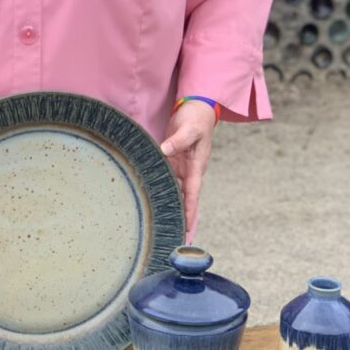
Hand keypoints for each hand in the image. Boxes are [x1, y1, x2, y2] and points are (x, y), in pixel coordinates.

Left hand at [160, 101, 217, 242]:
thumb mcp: (189, 129)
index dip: (189, 212)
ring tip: (163, 228)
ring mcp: (180, 169)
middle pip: (185, 201)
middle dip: (182, 219)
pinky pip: (166, 180)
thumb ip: (178, 141)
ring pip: (174, 193)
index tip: (187, 230)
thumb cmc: (196, 119)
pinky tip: (153, 202)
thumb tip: (165, 151)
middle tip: (174, 240)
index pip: (192, 195)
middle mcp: (189, 173)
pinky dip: (160, 191)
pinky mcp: (171, 162)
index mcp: (196, 168)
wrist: (196, 109)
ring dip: (170, 208)